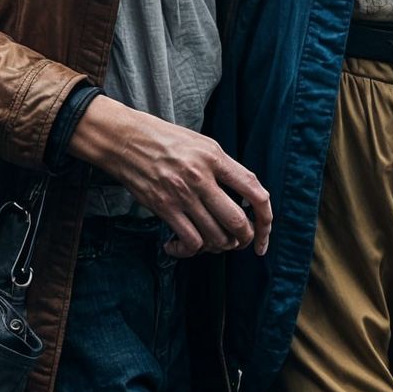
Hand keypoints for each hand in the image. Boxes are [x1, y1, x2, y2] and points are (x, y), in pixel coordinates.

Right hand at [68, 98, 271, 259]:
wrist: (125, 140)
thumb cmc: (165, 140)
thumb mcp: (201, 144)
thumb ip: (223, 168)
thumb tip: (244, 199)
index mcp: (215, 157)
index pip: (255, 190)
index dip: (266, 218)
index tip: (264, 233)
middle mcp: (202, 176)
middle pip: (238, 222)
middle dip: (244, 239)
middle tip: (238, 242)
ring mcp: (182, 194)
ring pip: (215, 237)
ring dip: (218, 247)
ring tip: (211, 242)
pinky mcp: (164, 207)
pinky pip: (190, 242)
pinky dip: (190, 251)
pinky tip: (180, 246)